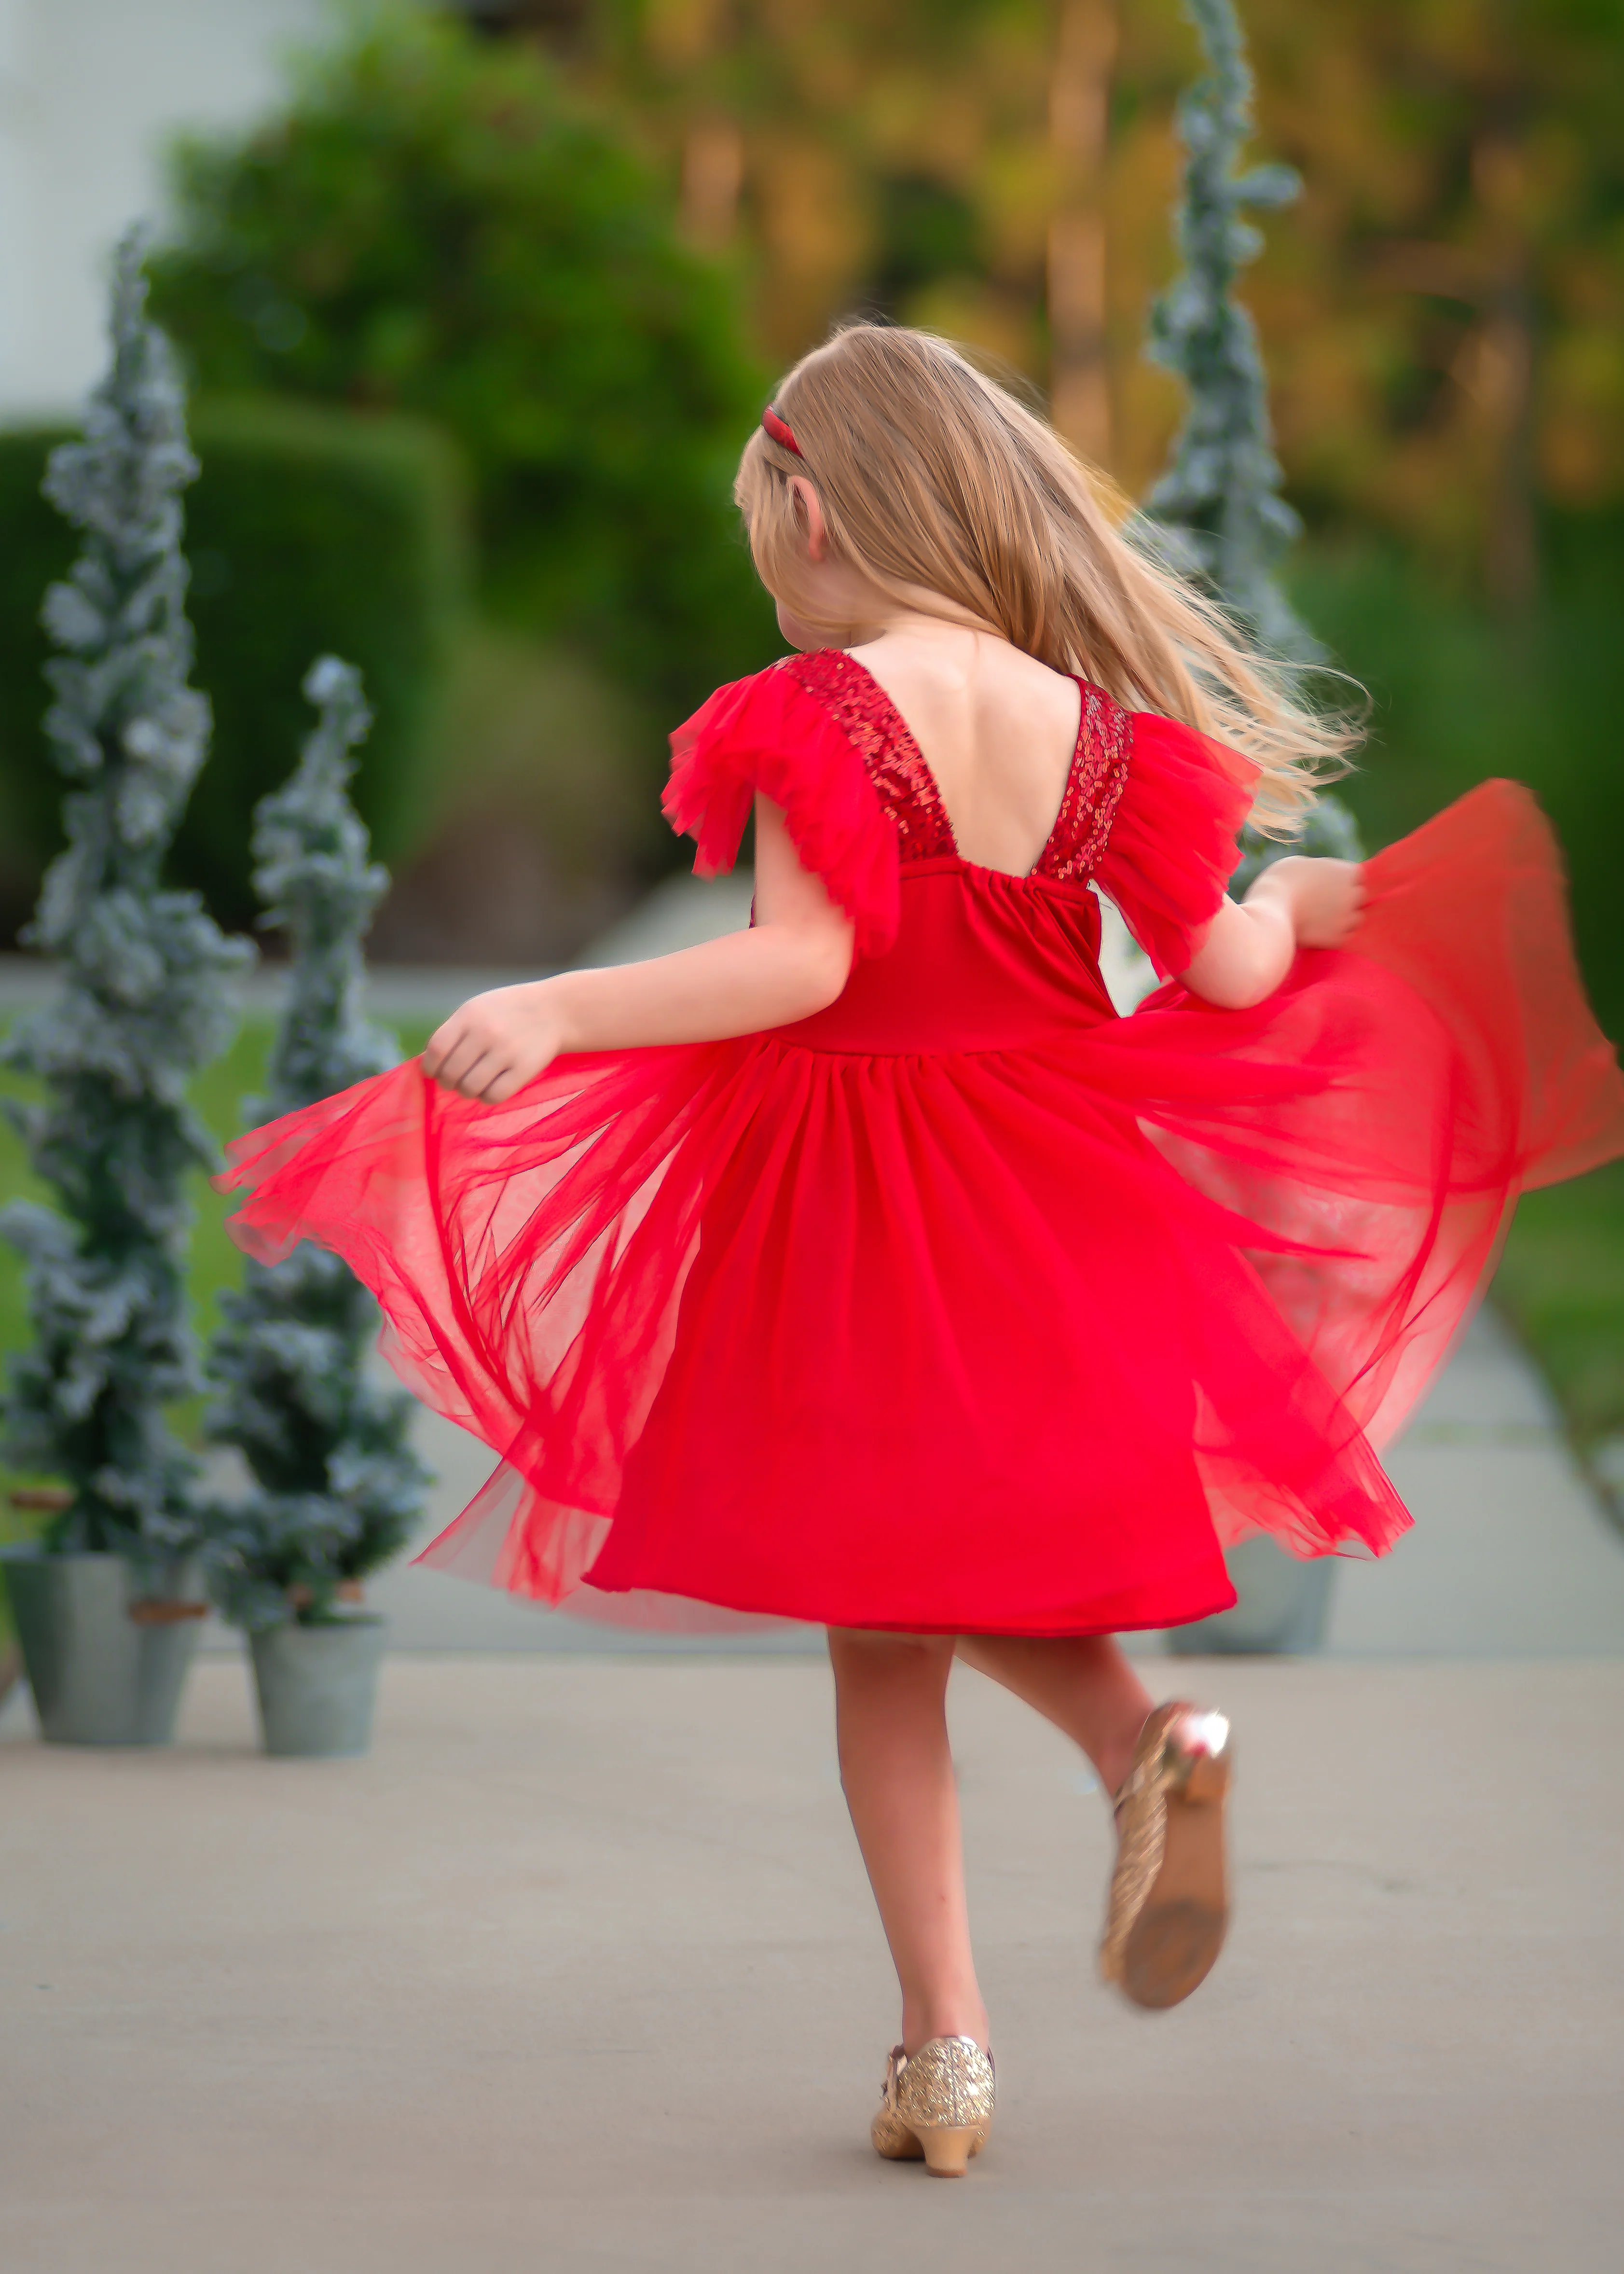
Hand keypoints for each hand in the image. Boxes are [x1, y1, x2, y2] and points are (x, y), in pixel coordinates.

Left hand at [421, 981, 569, 1103]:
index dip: (430, 1067)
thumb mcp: (478, 1008)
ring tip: (473, 1085)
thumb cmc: (509, 1012)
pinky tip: (491, 1088)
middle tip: (455, 1082)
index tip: (435, 1072)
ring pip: (470, 1088)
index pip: (436, 1049)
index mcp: (470, 1015)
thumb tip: (429, 1064)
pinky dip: (486, 1097)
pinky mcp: (524, 1068)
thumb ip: (454, 1031)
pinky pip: (493, 1096)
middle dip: (448, 1083)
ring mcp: (506, 1051)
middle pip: (451, 1073)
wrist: (555, 1011)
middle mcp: (486, 1032)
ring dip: (467, 1092)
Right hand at [1248, 855, 1365, 950]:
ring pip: (1355, 919)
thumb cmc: (1281, 882)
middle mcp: (1353, 894)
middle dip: (1345, 898)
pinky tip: (1318, 931)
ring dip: (1342, 918)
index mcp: (1347, 872)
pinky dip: (1333, 935)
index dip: (1342, 880)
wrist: (1270, 912)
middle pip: (1358, 897)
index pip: (1356, 876)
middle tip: (1324, 902)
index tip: (1327, 884)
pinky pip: (1343, 937)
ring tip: (1321, 919)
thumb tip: (1324, 878)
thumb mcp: (1302, 864)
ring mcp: (1347, 918)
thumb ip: (1321, 871)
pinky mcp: (1337, 938)